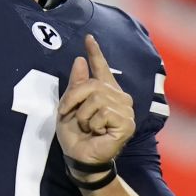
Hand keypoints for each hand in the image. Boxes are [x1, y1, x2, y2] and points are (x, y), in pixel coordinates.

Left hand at [57, 34, 134, 176]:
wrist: (79, 158)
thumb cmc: (75, 135)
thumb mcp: (69, 106)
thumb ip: (76, 85)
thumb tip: (79, 60)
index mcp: (104, 91)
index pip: (100, 68)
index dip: (95, 52)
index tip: (88, 37)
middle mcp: (118, 97)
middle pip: (91, 84)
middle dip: (73, 99)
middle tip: (67, 113)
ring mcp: (125, 109)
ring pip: (96, 98)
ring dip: (82, 115)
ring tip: (86, 127)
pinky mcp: (127, 122)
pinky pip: (102, 112)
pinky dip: (92, 124)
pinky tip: (97, 133)